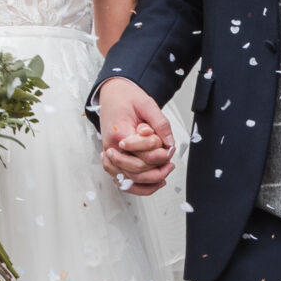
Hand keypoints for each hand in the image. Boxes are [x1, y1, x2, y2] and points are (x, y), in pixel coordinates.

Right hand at [95, 77, 174, 194]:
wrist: (112, 94)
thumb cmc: (126, 98)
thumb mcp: (147, 104)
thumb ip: (160, 124)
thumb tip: (169, 142)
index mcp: (119, 133)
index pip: (141, 152)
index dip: (157, 150)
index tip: (167, 145)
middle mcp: (112, 148)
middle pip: (136, 169)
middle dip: (156, 167)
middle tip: (169, 158)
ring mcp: (111, 155)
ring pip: (130, 180)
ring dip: (150, 180)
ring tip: (166, 171)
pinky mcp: (113, 159)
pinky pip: (124, 180)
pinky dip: (139, 186)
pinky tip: (155, 183)